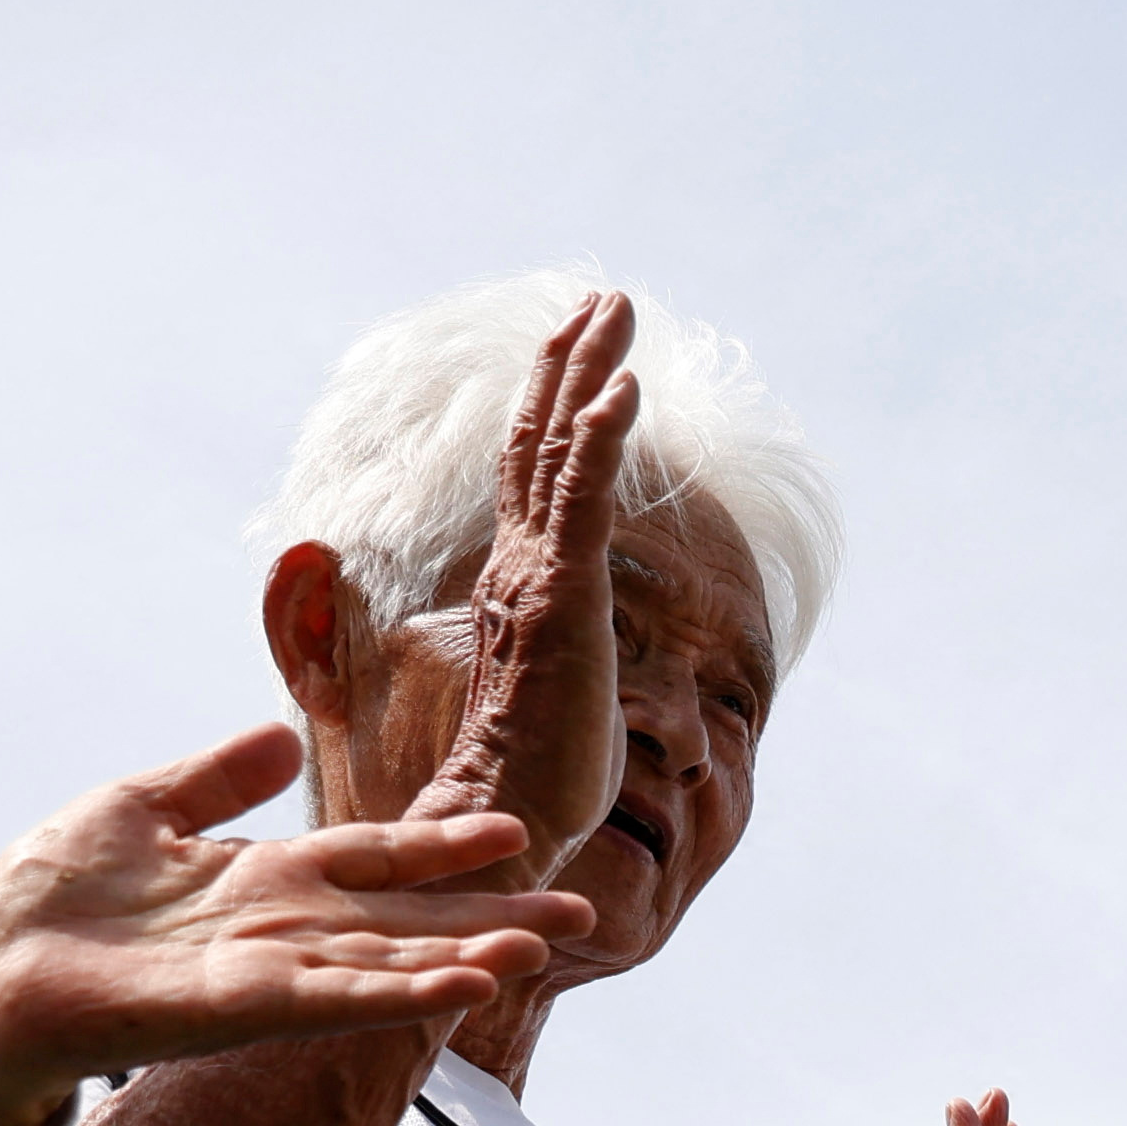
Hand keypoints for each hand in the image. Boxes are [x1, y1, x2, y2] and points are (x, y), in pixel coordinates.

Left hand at [0, 724, 590, 1125]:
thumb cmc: (49, 899)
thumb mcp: (139, 807)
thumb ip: (215, 781)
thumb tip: (278, 735)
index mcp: (260, 883)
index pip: (370, 861)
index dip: (439, 847)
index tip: (512, 831)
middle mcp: (276, 934)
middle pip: (402, 921)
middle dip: (487, 916)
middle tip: (578, 912)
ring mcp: (260, 976)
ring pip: (382, 965)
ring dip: (460, 959)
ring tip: (538, 949)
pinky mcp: (231, 1011)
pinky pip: (329, 999)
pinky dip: (396, 993)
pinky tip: (454, 986)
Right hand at [417, 289, 638, 866]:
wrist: (502, 824)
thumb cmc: (531, 782)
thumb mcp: (554, 694)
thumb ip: (557, 652)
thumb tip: (579, 644)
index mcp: (513, 586)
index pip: (531, 479)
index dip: (553, 409)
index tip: (582, 356)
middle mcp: (516, 568)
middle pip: (538, 443)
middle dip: (570, 365)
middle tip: (600, 301)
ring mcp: (534, 578)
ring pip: (558, 451)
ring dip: (589, 372)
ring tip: (614, 310)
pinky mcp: (561, 597)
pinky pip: (581, 498)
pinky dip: (600, 436)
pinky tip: (625, 387)